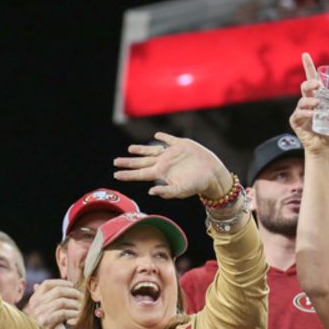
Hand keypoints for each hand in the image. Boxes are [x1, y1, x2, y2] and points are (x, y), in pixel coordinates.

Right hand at [24, 279, 83, 328]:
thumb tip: (39, 285)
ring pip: (62, 301)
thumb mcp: (43, 310)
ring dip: (74, 304)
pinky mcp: (46, 322)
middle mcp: (35, 304)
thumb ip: (44, 298)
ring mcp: (39, 313)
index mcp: (34, 299)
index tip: (72, 285)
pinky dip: (73, 313)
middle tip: (80, 296)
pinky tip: (77, 315)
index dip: (61, 282)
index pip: (47, 284)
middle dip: (72, 292)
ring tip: (80, 307)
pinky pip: (63, 313)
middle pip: (57, 291)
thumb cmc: (45, 326)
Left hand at [113, 132, 232, 199]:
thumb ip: (166, 192)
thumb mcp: (180, 190)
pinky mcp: (181, 145)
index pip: (140, 173)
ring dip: (141, 150)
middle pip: (141, 162)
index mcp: (161, 173)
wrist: (212, 174)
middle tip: (115, 162)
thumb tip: (151, 192)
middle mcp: (163, 163)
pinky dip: (163, 137)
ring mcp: (171, 154)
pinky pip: (169, 140)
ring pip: (151, 150)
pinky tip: (157, 136)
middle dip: (128, 162)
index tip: (115, 175)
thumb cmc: (196, 185)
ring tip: (130, 149)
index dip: (127, 174)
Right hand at [289, 53, 328, 154]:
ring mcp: (301, 111)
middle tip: (317, 85)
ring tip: (318, 105)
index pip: (311, 78)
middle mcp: (308, 102)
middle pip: (305, 87)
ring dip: (310, 101)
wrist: (326, 147)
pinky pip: (298, 114)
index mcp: (318, 97)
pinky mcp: (296, 122)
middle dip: (310, 83)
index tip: (305, 54)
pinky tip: (311, 115)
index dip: (308, 66)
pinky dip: (305, 113)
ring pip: (302, 101)